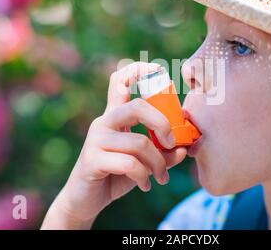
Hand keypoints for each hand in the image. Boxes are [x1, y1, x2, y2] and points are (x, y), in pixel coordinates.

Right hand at [41, 62, 187, 228]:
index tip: (159, 69)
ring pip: (139, 142)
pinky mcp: (92, 160)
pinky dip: (144, 177)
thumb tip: (184, 148)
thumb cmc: (116, 175)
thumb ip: (162, 153)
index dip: (138, 69)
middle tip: (172, 144)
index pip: (120, 81)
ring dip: (158, 164)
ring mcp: (96, 140)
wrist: (85, 201)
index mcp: (115, 116)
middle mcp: (103, 122)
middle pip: (138, 106)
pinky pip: (129, 163)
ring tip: (160, 177)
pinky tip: (146, 185)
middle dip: (163, 124)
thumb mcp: (143, 163)